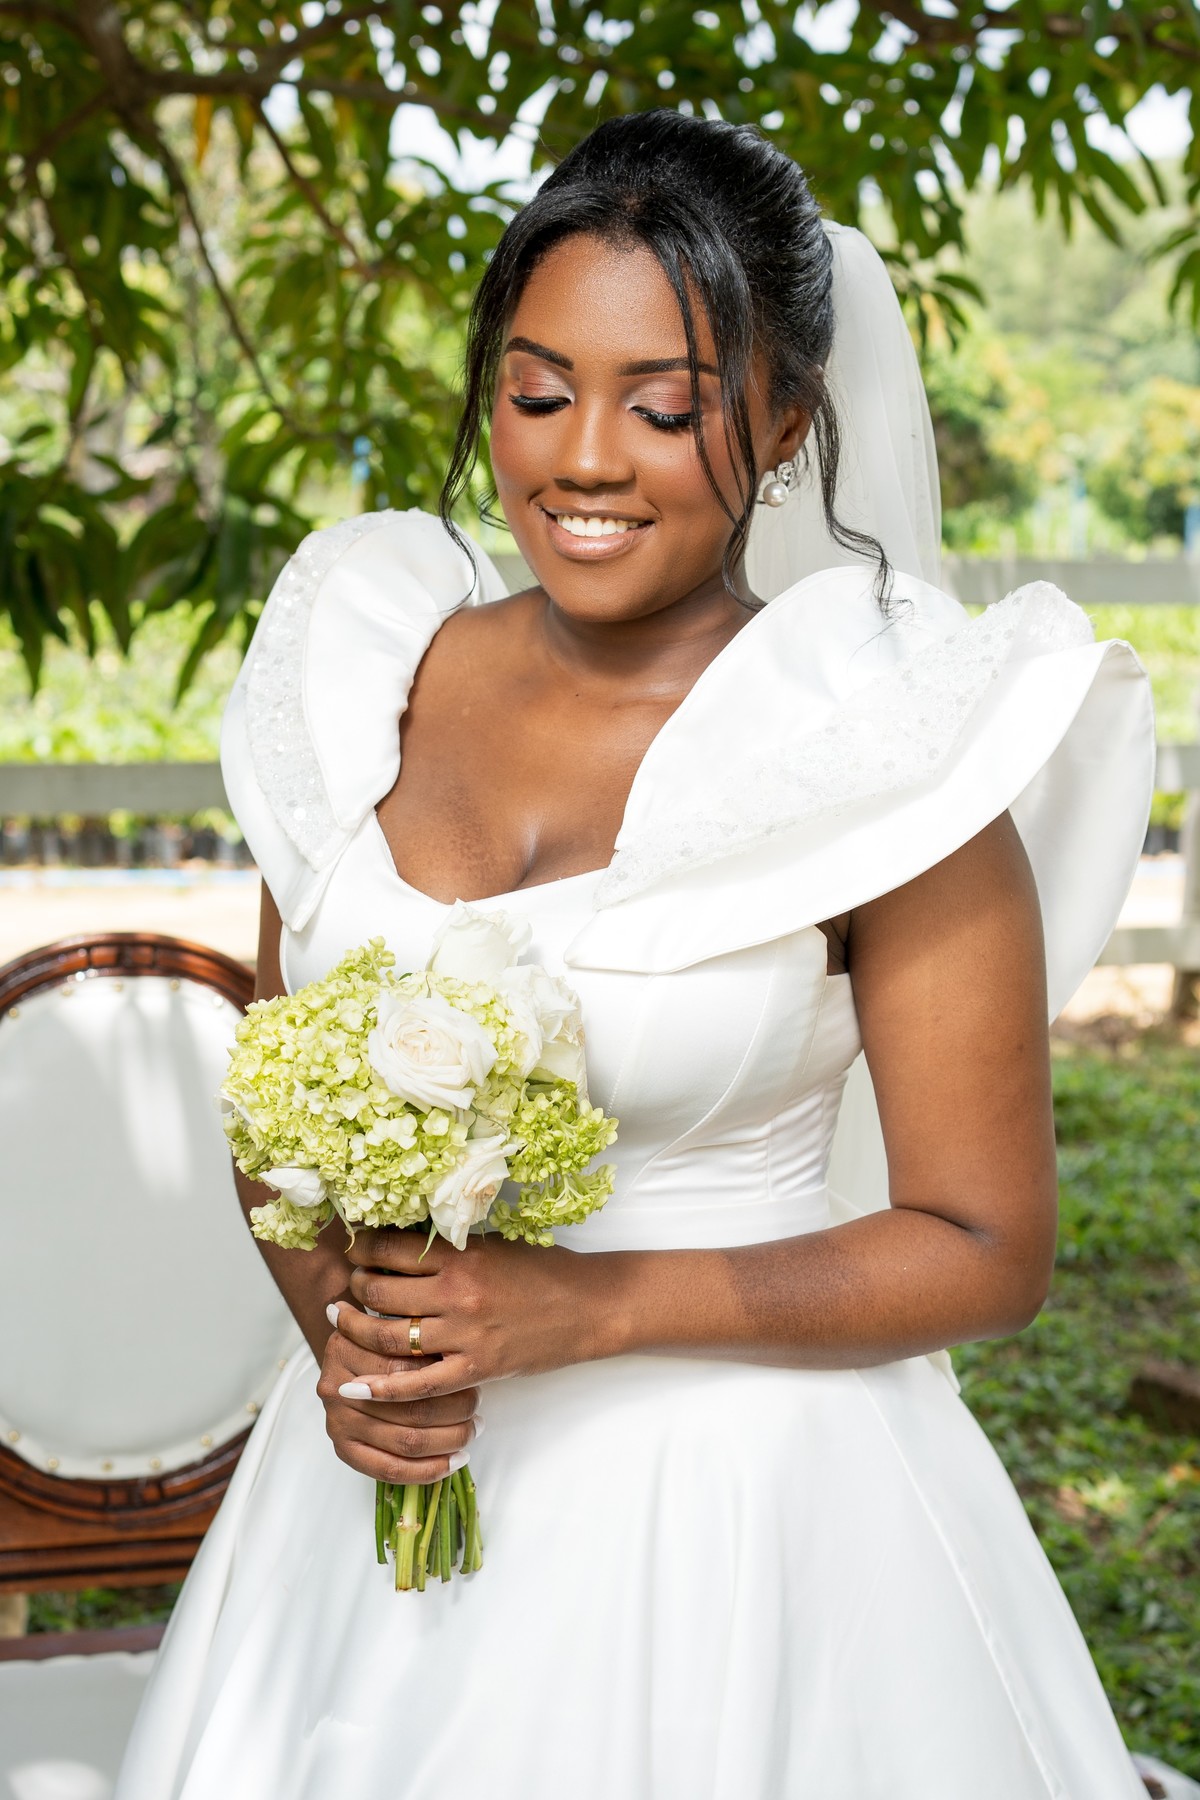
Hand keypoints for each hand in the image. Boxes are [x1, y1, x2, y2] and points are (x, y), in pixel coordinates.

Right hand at [316, 1309, 479, 1483]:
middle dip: (455, 1412)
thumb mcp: (394, 1323)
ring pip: (406, 1442)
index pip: (407, 1371)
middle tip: (477, 1407)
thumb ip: (417, 1337)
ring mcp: (337, 1422)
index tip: (472, 1375)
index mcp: (348, 1347)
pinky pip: (390, 1470)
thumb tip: (461, 1352)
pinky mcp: (343, 1450)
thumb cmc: (383, 1341)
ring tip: (472, 1430)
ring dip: (449, 1441)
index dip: (445, 1376)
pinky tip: (453, 1462)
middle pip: (410, 1409)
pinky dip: (427, 1471)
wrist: (351, 1355)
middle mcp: (337, 1386)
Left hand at [328, 1227, 613, 1407]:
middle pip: (381, 1292)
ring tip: (343, 1321)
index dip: (361, 1249)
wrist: (588, 1307)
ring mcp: (465, 1335)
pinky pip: (417, 1384)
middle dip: (355, 1288)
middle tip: (348, 1286)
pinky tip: (353, 1387)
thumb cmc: (543, 1270)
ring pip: (389, 1337)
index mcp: (462, 1255)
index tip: (352, 1249)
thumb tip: (397, 1244)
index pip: (390, 1249)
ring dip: (356, 1330)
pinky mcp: (476, 1368)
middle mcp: (458, 1294)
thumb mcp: (493, 1245)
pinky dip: (380, 1389)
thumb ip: (449, 1247)